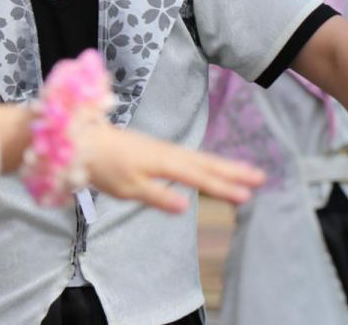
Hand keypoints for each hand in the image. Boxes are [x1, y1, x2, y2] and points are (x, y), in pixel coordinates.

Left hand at [83, 122, 264, 212]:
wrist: (85, 140)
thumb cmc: (105, 167)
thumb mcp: (129, 188)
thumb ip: (159, 197)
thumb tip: (186, 207)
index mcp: (166, 163)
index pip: (201, 178)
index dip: (224, 187)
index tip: (247, 195)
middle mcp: (170, 153)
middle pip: (208, 163)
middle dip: (235, 171)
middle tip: (261, 177)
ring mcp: (166, 150)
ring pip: (202, 158)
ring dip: (226, 165)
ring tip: (248, 171)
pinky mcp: (160, 150)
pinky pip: (192, 156)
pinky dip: (209, 161)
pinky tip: (215, 166)